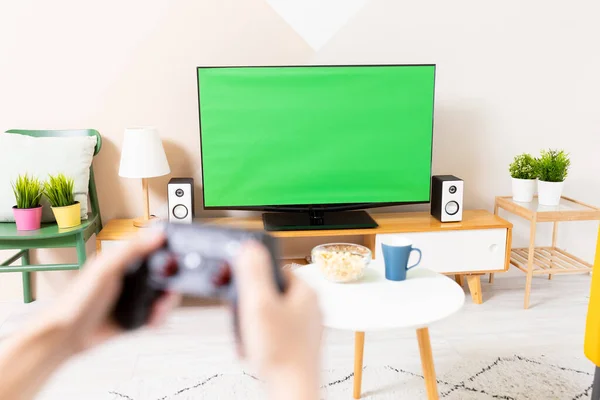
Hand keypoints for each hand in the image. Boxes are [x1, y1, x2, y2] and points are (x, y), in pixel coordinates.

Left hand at [39, 232, 179, 353]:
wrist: (68, 335)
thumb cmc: (77, 299)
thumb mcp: (106, 268)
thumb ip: (132, 250)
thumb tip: (157, 235)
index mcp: (123, 261)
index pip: (152, 249)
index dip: (167, 251)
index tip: (176, 257)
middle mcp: (131, 278)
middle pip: (162, 273)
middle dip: (171, 280)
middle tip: (171, 287)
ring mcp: (135, 298)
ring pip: (162, 294)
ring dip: (167, 301)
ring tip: (160, 307)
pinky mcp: (136, 317)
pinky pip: (157, 314)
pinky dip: (160, 316)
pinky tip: (154, 318)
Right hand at [234, 242, 321, 397]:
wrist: (293, 392)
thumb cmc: (282, 354)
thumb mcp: (259, 304)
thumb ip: (253, 272)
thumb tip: (251, 247)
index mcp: (306, 292)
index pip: (277, 268)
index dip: (255, 276)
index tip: (244, 288)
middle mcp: (310, 307)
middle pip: (272, 291)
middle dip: (252, 304)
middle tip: (245, 317)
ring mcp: (305, 327)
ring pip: (271, 313)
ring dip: (254, 322)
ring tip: (250, 336)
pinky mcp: (299, 344)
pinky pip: (274, 332)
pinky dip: (261, 338)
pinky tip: (256, 348)